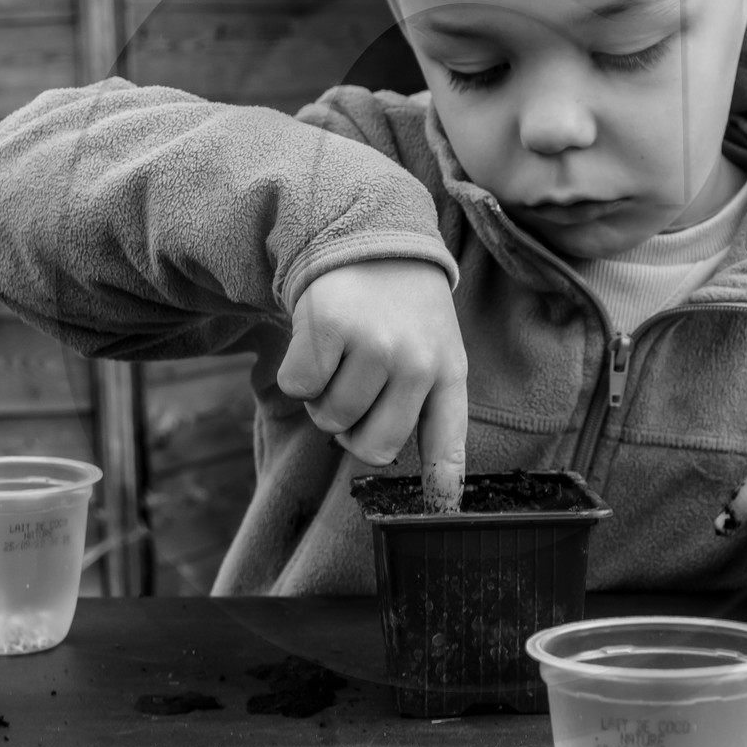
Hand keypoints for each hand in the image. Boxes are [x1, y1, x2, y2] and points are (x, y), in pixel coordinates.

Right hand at [278, 260, 467, 507]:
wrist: (367, 235)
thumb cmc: (402, 309)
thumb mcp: (436, 347)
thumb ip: (433, 409)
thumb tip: (443, 493)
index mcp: (448, 371)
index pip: (448, 441)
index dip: (442, 484)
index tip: (441, 511)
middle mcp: (416, 361)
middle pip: (373, 447)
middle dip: (353, 430)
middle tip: (357, 390)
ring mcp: (374, 344)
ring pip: (330, 419)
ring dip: (324, 398)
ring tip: (341, 357)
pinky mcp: (329, 328)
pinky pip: (299, 389)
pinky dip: (298, 374)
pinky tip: (319, 341)